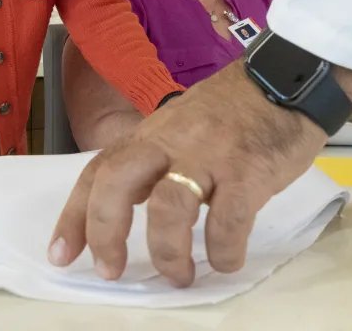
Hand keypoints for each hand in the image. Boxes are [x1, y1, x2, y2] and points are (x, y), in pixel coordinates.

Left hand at [48, 59, 328, 286]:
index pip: (99, 170)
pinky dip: (223, 251)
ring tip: (179, 276)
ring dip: (168, 252)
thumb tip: (138, 199)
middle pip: (118, 183)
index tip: (61, 255)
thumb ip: (160, 156)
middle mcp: (173, 141)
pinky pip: (228, 221)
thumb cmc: (240, 106)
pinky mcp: (249, 170)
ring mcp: (210, 154)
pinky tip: (226, 260)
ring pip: (169, 207)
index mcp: (153, 133)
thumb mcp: (185, 124)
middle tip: (111, 270)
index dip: (74, 216)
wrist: (291, 75)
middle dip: (105, 232)